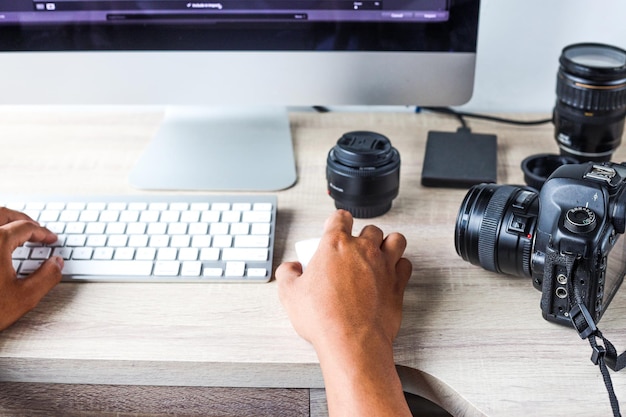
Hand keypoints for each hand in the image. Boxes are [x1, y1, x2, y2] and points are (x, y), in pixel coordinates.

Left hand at [0, 207, 63, 330]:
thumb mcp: (23, 297)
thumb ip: (47, 277)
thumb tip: (56, 263)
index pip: (25, 228)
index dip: (42, 233)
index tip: (50, 239)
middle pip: (2, 214)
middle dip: (22, 218)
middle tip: (35, 229)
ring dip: (3, 222)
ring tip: (14, 231)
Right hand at [276, 210, 411, 416]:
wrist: (351, 341)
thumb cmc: (323, 318)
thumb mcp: (290, 294)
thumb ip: (287, 274)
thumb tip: (291, 268)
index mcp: (335, 245)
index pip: (340, 218)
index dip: (337, 220)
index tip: (336, 226)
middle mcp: (363, 249)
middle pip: (370, 228)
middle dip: (363, 235)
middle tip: (355, 249)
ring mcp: (384, 265)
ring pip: (396, 240)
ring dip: (388, 243)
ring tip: (380, 253)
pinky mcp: (398, 284)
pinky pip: (406, 265)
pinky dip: (400, 266)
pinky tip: (392, 273)